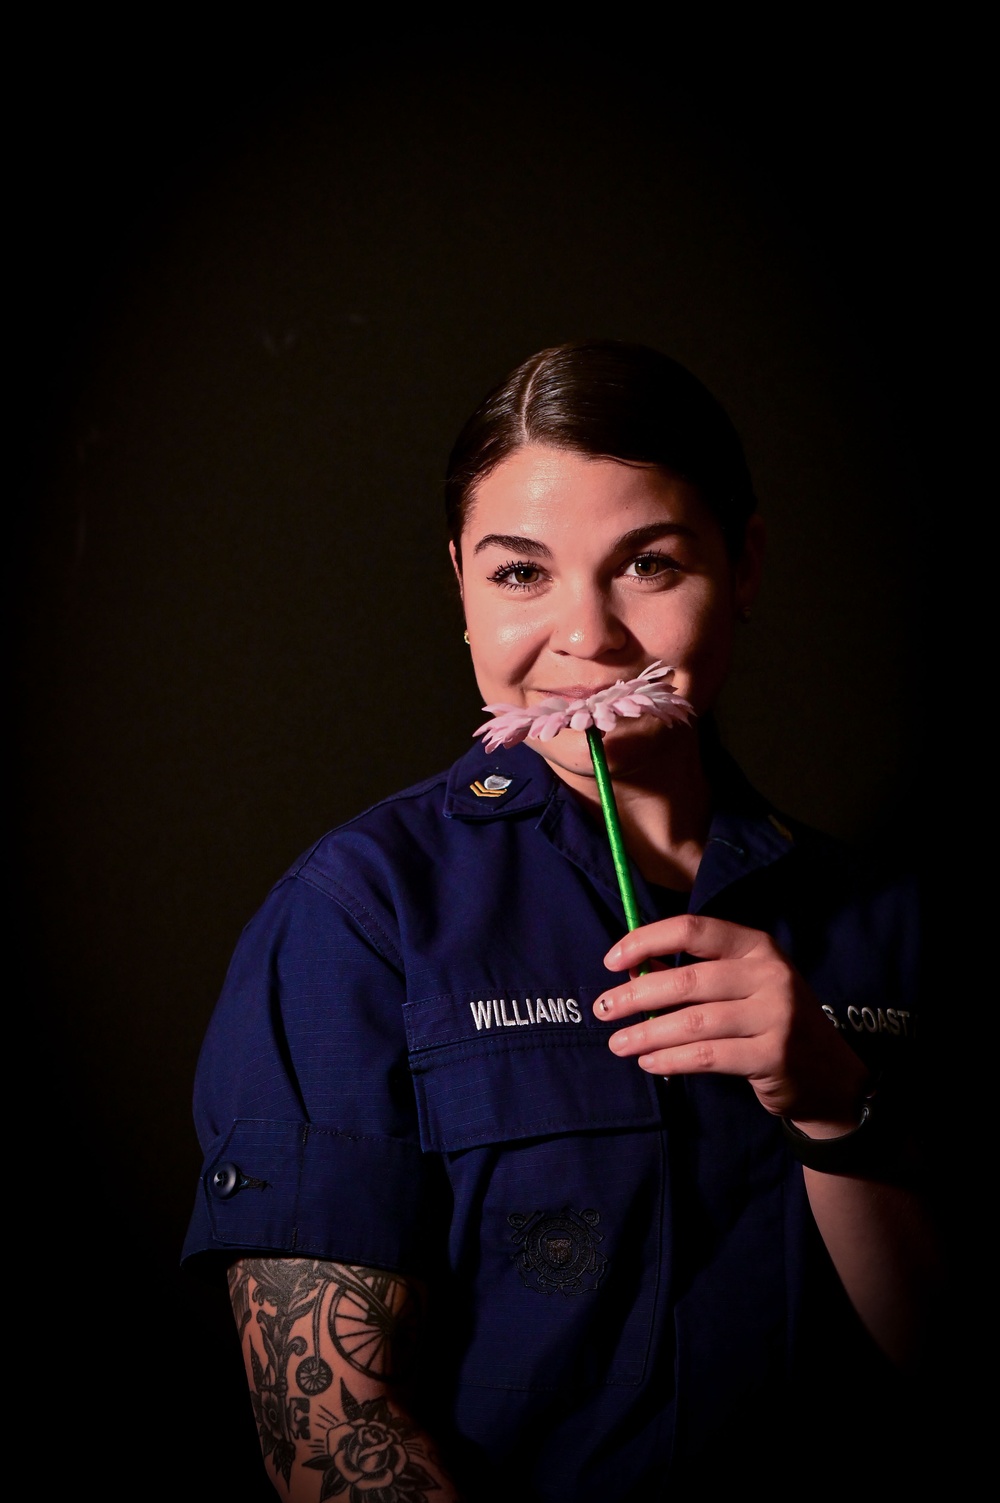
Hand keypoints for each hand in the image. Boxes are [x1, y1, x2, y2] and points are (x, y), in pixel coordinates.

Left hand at [594, 913, 870, 1129]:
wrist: (829, 1076)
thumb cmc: (770, 1021)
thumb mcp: (741, 986)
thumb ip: (693, 974)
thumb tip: (633, 969)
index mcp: (756, 946)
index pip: (693, 929)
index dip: (646, 940)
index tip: (611, 961)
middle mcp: (770, 974)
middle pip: (688, 979)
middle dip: (636, 995)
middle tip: (603, 1009)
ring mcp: (776, 1014)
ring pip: (694, 1022)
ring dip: (647, 1033)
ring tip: (618, 1043)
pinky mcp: (773, 1055)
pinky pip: (708, 1056)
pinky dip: (671, 1059)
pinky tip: (649, 1063)